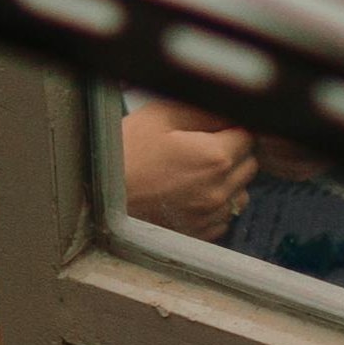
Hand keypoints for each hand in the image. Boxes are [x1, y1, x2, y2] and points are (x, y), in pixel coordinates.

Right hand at [122, 99, 255, 238]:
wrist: (94, 201)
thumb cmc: (123, 155)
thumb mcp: (161, 116)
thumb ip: (204, 110)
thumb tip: (231, 109)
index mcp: (215, 158)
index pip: (248, 136)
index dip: (230, 129)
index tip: (208, 131)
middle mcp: (219, 191)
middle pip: (249, 165)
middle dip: (232, 154)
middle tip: (198, 150)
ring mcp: (209, 217)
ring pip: (240, 193)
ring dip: (227, 182)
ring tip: (193, 175)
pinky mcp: (199, 235)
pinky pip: (222, 217)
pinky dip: (213, 205)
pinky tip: (186, 196)